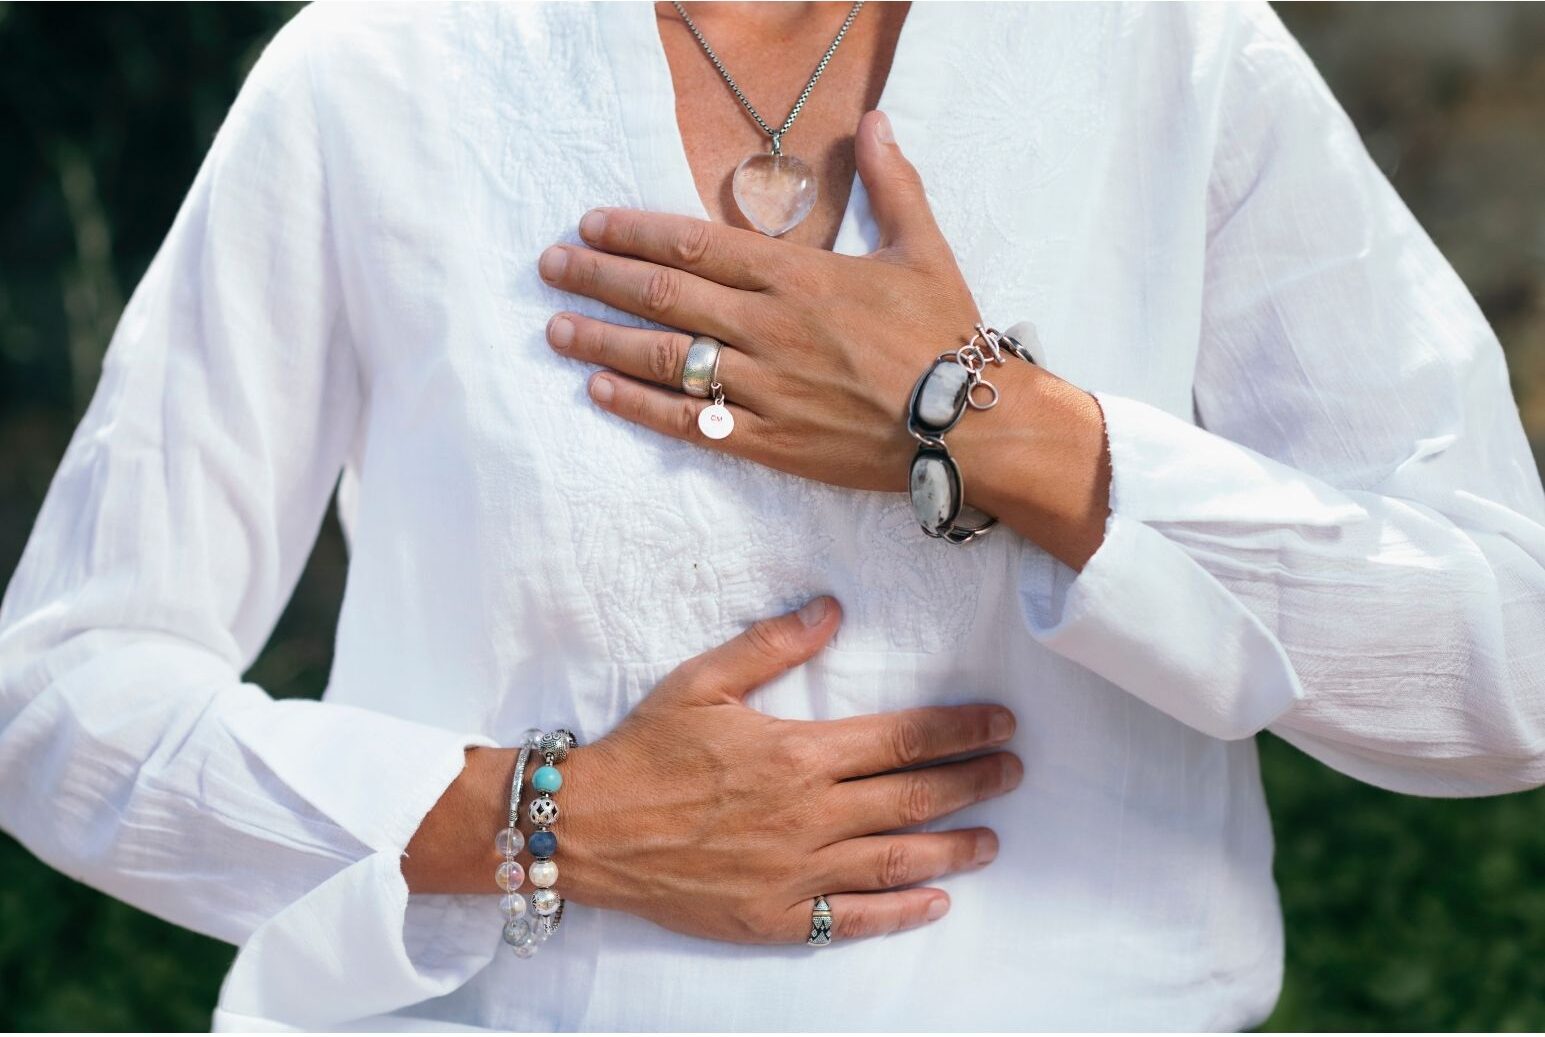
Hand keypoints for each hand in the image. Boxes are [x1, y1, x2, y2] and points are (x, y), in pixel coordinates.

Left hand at [536, 109, 1066, 494]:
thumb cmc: (946, 336)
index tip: (591, 222)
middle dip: (599, 277)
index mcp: (796, 277)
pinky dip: (640, 405)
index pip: (695, 244)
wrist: (969, 424)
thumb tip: (876, 120)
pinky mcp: (767, 439)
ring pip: (664, 358)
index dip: (635, 231)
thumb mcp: (923, 248)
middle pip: (663, 295)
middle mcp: (766, 328)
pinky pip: (688, 421)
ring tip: (556, 328)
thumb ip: (891, 184)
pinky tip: (600, 391)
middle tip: (550, 267)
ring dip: (602, 339)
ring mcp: (762, 387)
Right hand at [549, 595, 1021, 942]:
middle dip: (975, 782)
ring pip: (897, 859)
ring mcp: (797, 871)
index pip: (904, 738)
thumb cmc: (644, 750)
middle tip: (1014, 771)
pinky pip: (854, 919)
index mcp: (799, 753)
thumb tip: (832, 610)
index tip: (1000, 722)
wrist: (588, 828)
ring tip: (992, 839)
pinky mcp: (776, 917)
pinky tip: (935, 903)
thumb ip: (773, 645)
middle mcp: (811, 815)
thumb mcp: (703, 681)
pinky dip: (901, 912)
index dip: (961, 730)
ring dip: (954, 848)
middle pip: (915, 797)